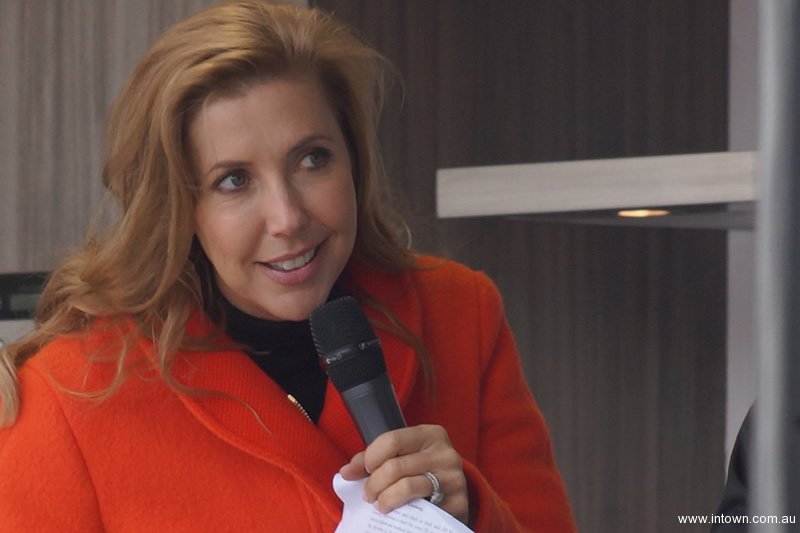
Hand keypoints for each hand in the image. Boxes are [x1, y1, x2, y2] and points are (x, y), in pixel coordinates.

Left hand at [339, 424, 468, 523]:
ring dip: (383, 499)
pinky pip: (420, 507)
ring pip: (406, 486)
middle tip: (367, 495)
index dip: (370, 457)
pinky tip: (394, 511)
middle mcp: (445, 453)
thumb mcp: (402, 457)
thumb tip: (346, 472)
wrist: (452, 497)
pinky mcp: (457, 502)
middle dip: (373, 483)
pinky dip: (400, 510)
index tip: (362, 470)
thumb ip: (374, 459)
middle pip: (395, 466)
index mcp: (431, 434)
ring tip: (379, 504)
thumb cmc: (420, 473)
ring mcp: (453, 478)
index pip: (392, 440)